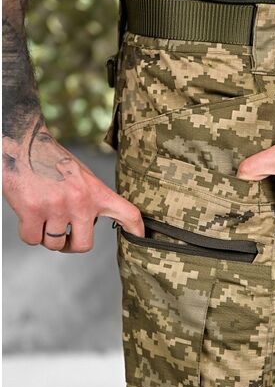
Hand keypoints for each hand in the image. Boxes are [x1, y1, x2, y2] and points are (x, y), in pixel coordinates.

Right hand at [2, 119, 143, 252]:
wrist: (22, 141)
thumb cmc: (51, 160)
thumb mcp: (81, 176)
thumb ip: (90, 199)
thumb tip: (90, 223)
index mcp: (96, 192)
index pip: (128, 213)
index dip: (137, 231)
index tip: (141, 239)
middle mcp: (80, 201)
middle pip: (83, 245)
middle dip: (70, 245)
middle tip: (63, 238)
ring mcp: (56, 206)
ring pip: (53, 244)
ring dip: (46, 237)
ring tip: (42, 217)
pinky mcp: (32, 210)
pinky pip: (32, 239)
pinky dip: (29, 233)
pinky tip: (29, 217)